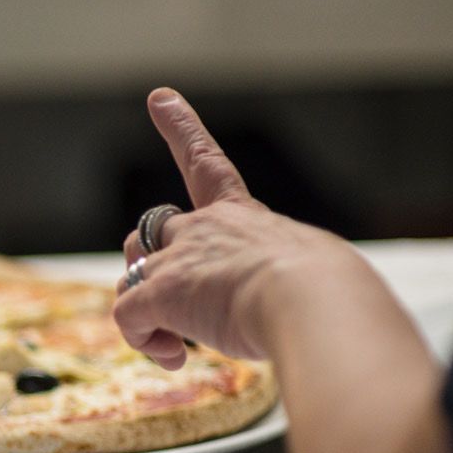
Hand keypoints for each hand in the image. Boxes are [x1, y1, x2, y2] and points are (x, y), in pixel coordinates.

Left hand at [113, 89, 353, 368]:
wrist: (313, 299)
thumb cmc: (326, 291)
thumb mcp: (307, 267)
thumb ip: (281, 275)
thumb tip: (282, 302)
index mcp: (243, 215)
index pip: (206, 162)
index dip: (182, 127)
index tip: (159, 97)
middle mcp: (202, 228)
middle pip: (151, 231)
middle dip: (148, 262)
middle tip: (169, 304)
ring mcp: (175, 258)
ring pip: (131, 277)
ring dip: (146, 312)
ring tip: (177, 344)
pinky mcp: (159, 292)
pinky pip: (127, 316)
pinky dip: (142, 340)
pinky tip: (173, 356)